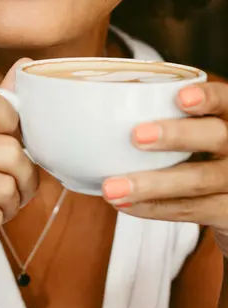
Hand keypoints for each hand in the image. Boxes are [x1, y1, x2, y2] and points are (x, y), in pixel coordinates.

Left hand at [101, 81, 227, 239]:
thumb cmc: (197, 155)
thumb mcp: (194, 132)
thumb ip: (164, 117)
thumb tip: (92, 107)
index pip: (225, 100)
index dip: (207, 97)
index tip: (180, 97)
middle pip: (217, 136)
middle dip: (176, 135)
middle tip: (136, 136)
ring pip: (198, 180)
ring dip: (150, 184)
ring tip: (111, 187)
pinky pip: (191, 210)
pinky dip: (154, 207)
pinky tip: (125, 204)